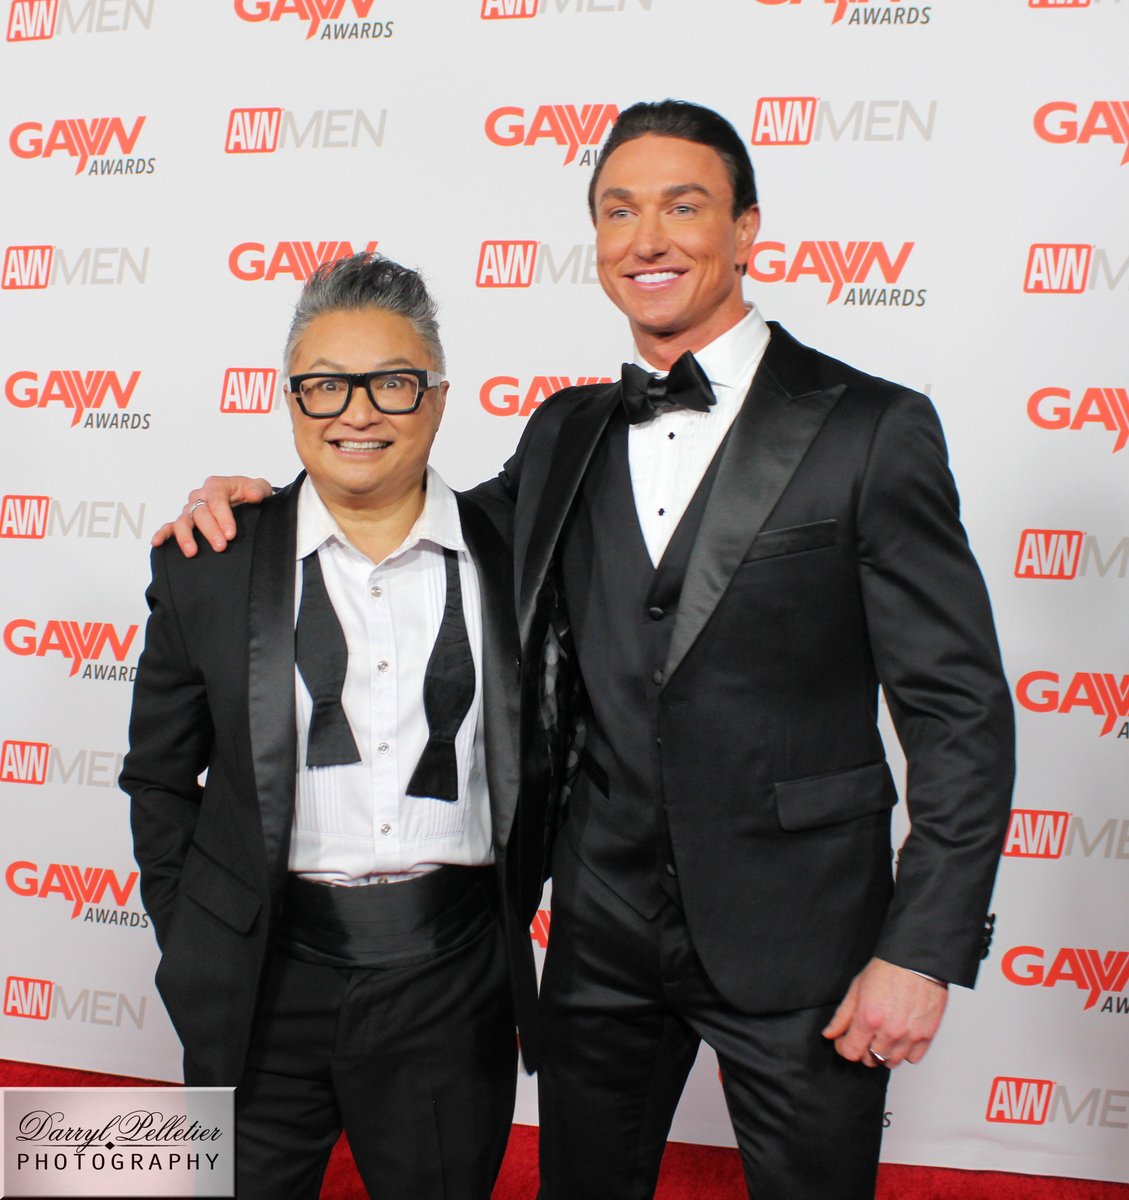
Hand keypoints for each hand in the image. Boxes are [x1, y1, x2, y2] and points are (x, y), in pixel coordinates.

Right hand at [151, 476, 272, 556]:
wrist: (246, 501)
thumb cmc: (250, 494)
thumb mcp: (260, 488)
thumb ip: (257, 490)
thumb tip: (253, 496)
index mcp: (216, 486)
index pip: (216, 500)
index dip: (223, 517)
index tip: (231, 534)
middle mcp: (200, 496)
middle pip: (200, 513)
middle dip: (210, 530)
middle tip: (220, 546)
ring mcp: (190, 509)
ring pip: (183, 521)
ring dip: (186, 536)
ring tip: (192, 552)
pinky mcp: (185, 521)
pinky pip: (169, 526)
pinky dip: (162, 534)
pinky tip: (157, 543)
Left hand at [822, 957, 947, 1068]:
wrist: (917, 961)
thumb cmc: (888, 969)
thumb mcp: (856, 988)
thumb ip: (842, 1016)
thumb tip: (830, 1034)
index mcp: (869, 1019)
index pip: (851, 1052)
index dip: (843, 1047)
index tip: (844, 1041)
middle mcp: (890, 1032)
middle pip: (870, 1060)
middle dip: (862, 1049)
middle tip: (863, 1035)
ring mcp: (910, 1036)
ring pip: (891, 1062)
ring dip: (883, 1053)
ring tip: (882, 1036)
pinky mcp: (927, 1035)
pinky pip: (913, 1058)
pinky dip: (905, 1052)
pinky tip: (900, 1038)